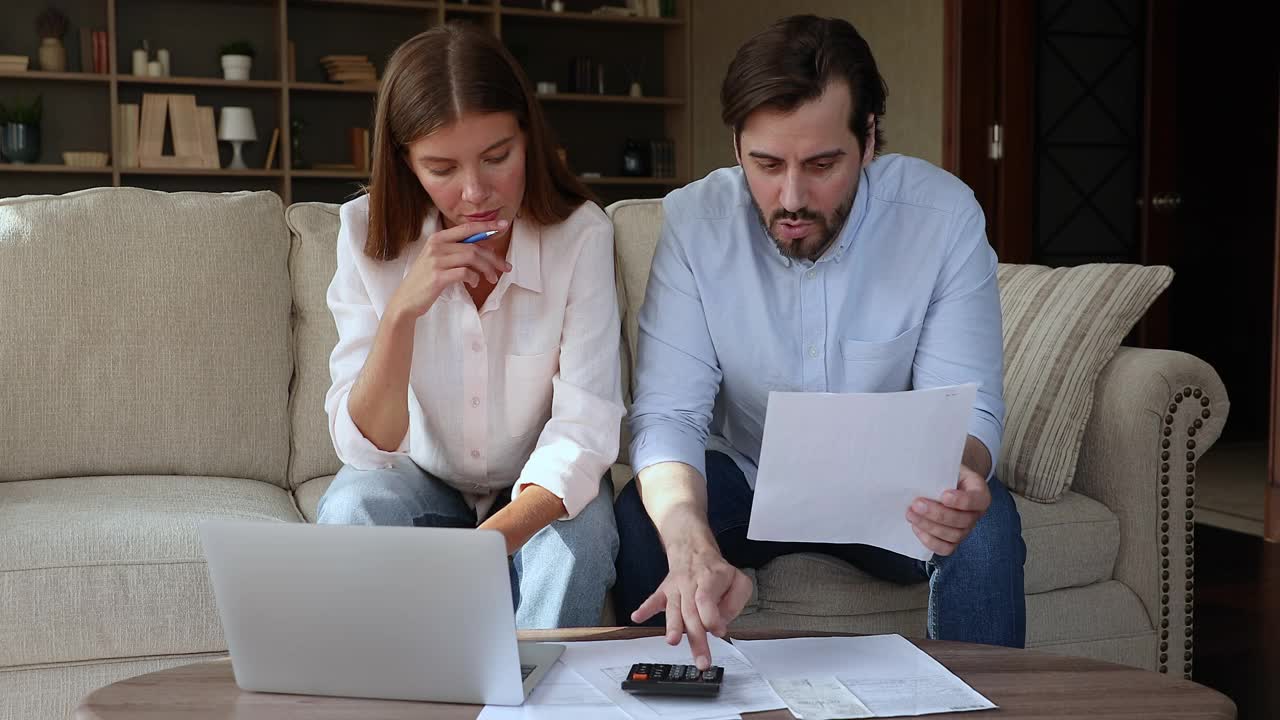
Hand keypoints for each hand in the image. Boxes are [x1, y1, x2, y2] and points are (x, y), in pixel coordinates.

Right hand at [389, 219, 511, 318]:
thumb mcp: (439, 259)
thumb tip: (486, 248)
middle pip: (474, 246)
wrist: (406, 299)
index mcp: (438, 238)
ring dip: (487, 269)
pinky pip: (465, 272)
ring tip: (492, 278)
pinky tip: (475, 283)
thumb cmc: (426, 280)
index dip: (487, 225)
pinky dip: (475, 278)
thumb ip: (458, 251)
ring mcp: (436, 260)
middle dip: (494, 257)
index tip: (503, 224)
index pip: (467, 228)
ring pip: (472, 257)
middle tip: (505, 267)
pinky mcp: (438, 276)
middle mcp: (437, 246)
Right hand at [631, 540, 752, 670]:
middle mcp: (691, 585)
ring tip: (672, 641)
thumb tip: (721, 622)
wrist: (693, 552)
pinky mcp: (664, 592)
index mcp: (711, 580)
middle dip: (696, 638)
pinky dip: (645, 609)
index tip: (718, 631)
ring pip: (674, 609)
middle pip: (691, 612)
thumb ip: (735, 602)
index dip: (712, 617)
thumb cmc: (717, 572)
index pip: (707, 600)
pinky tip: (637, 617)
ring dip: (672, 626)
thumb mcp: (739, 581)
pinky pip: (653, 600)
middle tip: (702, 660)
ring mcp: (676, 589)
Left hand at [906, 464, 990, 555]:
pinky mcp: (954, 540)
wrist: (947, 482)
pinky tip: (916, 527)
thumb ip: (940, 469)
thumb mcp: (948, 466)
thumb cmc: (946, 473)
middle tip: (916, 504)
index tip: (944, 495)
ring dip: (929, 526)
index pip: (976, 500)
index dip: (961, 501)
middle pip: (962, 521)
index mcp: (980, 493)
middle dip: (937, 514)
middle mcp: (976, 513)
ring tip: (910, 514)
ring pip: (953, 536)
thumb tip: (920, 470)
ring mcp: (966, 529)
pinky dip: (929, 541)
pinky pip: (945, 548)